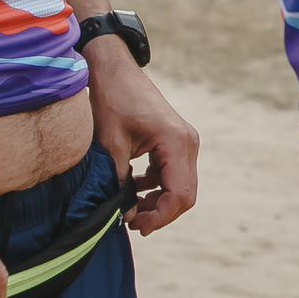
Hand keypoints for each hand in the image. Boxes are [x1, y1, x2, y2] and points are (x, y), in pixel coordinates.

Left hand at [85, 44, 199, 235]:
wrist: (114, 70)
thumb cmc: (112, 101)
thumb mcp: (111, 145)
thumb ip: (119, 182)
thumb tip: (123, 216)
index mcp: (176, 142)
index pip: (179, 194)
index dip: (160, 217)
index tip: (137, 227)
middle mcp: (187, 142)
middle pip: (185, 193)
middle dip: (160, 213)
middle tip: (132, 223)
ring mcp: (184, 140)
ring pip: (180, 185)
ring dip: (158, 201)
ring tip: (130, 210)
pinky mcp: (175, 140)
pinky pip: (173, 172)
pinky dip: (157, 186)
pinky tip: (134, 188)